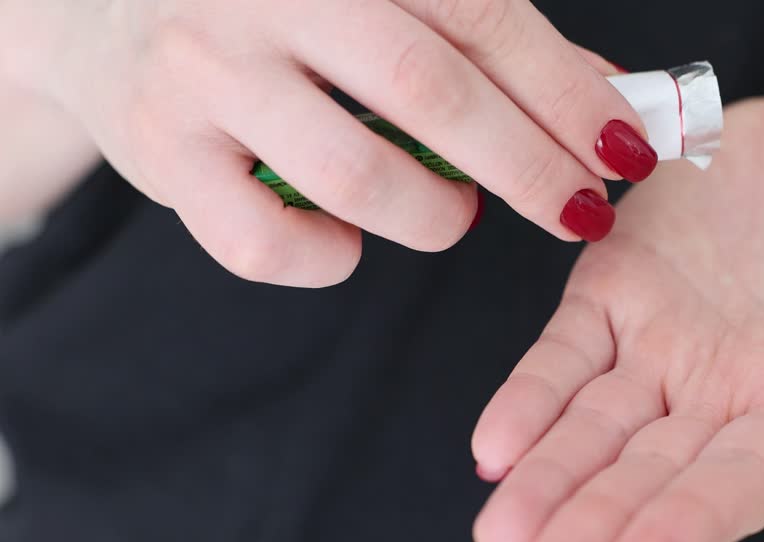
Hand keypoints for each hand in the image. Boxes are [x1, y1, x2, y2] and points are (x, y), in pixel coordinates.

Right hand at [0, 0, 650, 285]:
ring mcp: (206, 75)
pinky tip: (350, 238)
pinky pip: (267, 245)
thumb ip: (484, 35)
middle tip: (581, 210)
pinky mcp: (163, 156)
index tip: (625, 147)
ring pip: (356, 176)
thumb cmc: (279, 5)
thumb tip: (609, 101)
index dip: (565, 89)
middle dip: (529, 166)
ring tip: (454, 212)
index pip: (481, 16)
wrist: (102, 4)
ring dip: (435, 214)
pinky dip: (333, 257)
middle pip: (429, 91)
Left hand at [470, 90, 763, 541]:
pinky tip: (493, 451)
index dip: (689, 529)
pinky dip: (531, 400)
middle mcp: (728, 395)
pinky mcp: (618, 294)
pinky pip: (566, 355)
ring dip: (546, 489)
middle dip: (593, 536)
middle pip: (653, 480)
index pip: (744, 481)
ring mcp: (667, 349)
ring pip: (596, 433)